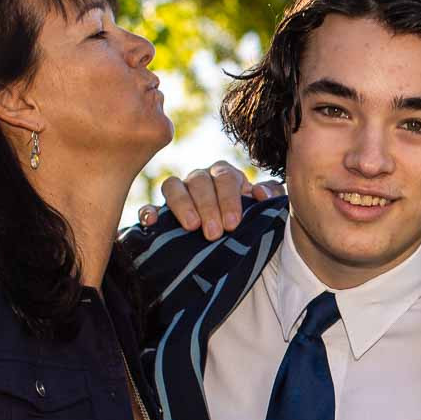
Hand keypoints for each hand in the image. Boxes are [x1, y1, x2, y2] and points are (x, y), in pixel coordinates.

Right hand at [135, 159, 282, 238]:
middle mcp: (201, 180)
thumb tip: (260, 192)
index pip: (225, 177)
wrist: (235, 244)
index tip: (233, 224)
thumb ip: (271, 196)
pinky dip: (148, 212)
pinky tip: (152, 223)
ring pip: (173, 186)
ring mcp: (180, 194)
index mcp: (225, 176)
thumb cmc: (251, 223)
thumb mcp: (267, 210)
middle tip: (215, 233)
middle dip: (208, 206)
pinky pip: (149, 206)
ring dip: (182, 205)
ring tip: (192, 227)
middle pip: (199, 181)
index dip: (229, 199)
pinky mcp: (162, 213)